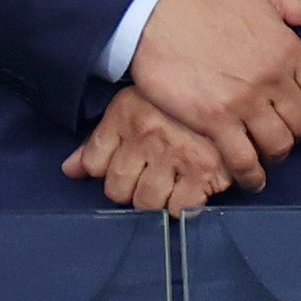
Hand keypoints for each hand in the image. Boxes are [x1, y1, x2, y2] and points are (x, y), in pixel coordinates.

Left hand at [63, 86, 240, 213]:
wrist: (231, 91)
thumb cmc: (177, 104)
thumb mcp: (133, 108)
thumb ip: (99, 141)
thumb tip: (70, 170)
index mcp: (126, 115)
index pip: (94, 164)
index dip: (105, 171)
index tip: (121, 167)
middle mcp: (147, 136)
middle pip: (116, 189)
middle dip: (128, 190)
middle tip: (146, 179)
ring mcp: (176, 155)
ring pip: (145, 203)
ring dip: (153, 201)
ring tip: (167, 185)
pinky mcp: (205, 172)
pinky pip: (179, 209)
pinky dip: (181, 207)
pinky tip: (187, 191)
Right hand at [125, 0, 300, 181]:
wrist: (153, 16)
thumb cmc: (207, 3)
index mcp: (289, 50)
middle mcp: (271, 80)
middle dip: (298, 130)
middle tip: (282, 129)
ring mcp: (243, 103)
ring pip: (279, 144)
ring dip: (276, 152)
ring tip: (266, 150)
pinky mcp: (214, 121)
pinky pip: (243, 159)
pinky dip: (251, 174)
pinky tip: (251, 177)